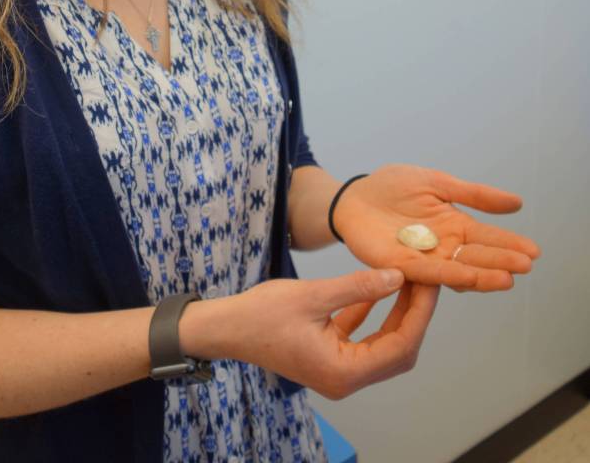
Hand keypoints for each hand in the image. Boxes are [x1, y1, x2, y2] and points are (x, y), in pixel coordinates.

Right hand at [229, 269, 438, 398]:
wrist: (226, 328)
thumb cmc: (262, 314)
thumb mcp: (314, 295)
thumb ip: (357, 287)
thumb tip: (397, 276)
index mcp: (343, 373)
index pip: (400, 347)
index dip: (419, 314)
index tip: (429, 284)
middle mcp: (345, 379)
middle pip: (397, 350)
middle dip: (413, 314)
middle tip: (424, 279)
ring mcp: (337, 370)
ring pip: (382, 344)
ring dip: (395, 313)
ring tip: (407, 280)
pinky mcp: (329, 357)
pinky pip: (362, 339)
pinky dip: (372, 315)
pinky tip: (377, 288)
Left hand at [333, 165, 540, 291]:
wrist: (354, 196)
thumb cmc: (393, 187)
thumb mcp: (438, 183)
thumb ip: (474, 195)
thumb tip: (517, 203)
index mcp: (453, 225)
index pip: (486, 237)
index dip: (509, 243)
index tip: (534, 251)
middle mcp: (443, 246)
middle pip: (477, 257)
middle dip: (502, 261)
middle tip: (526, 266)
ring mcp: (424, 258)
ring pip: (458, 271)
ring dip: (482, 276)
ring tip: (507, 279)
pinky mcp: (401, 266)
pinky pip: (428, 273)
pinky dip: (449, 276)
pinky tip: (468, 279)